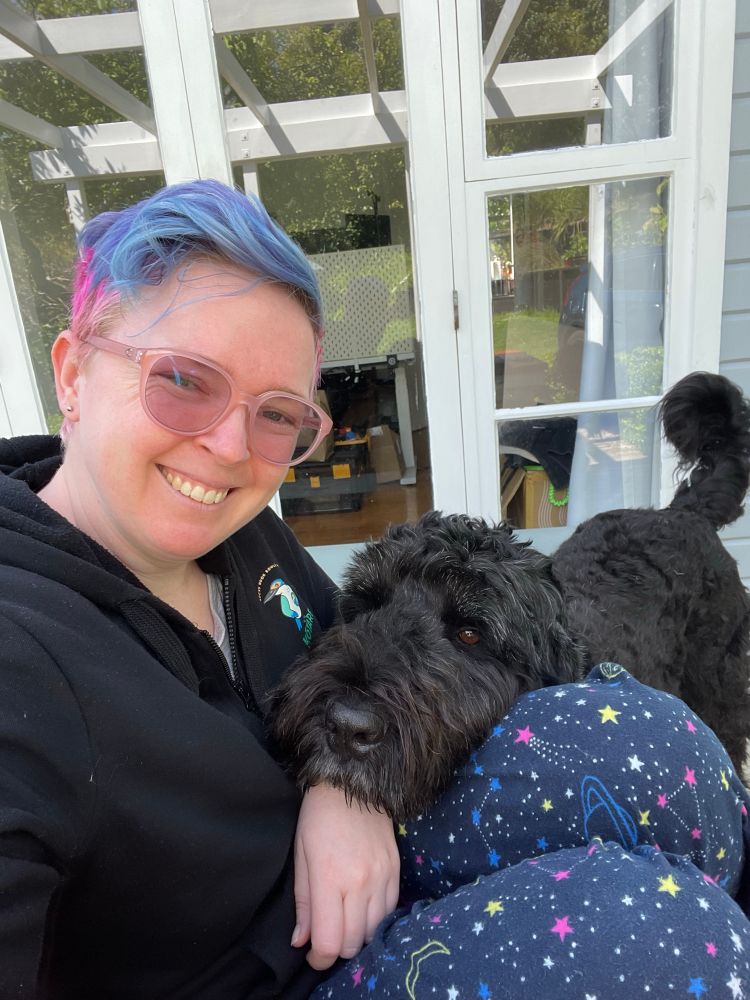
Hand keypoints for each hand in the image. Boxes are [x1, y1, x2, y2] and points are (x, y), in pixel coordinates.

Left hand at [291, 783, 399, 969]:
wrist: (353, 782)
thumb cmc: (318, 817)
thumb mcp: (301, 855)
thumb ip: (303, 902)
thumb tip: (301, 941)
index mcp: (330, 878)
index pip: (329, 942)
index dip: (318, 958)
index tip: (312, 954)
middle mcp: (360, 882)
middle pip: (353, 943)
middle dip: (337, 950)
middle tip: (326, 937)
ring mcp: (382, 876)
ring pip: (374, 931)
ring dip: (358, 936)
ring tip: (344, 922)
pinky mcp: (396, 870)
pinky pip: (390, 911)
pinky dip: (376, 919)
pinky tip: (363, 909)